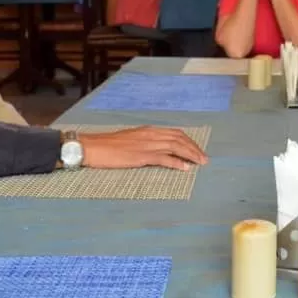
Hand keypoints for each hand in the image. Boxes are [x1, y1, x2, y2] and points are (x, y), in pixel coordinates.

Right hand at [79, 126, 208, 170]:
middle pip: (179, 139)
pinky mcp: (141, 155)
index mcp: (148, 130)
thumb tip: (157, 151)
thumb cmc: (108, 146)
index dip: (189, 141)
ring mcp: (146, 144)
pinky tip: (184, 168)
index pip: (175, 133)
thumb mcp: (130, 140)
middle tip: (204, 158)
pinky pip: (163, 158)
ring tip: (200, 163)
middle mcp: (150, 134)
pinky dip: (176, 162)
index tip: (197, 150)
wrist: (92, 146)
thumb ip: (144, 143)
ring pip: (175, 146)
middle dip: (194, 148)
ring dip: (190, 154)